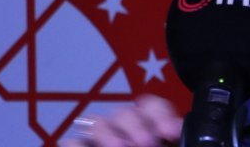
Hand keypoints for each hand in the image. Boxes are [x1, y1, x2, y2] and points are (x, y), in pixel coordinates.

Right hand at [60, 94, 182, 146]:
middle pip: (125, 112)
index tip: (170, 132)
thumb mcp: (168, 146)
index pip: (151, 106)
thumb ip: (171, 138)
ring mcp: (100, 139)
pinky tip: (78, 146)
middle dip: (136, 126)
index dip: (160, 115)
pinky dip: (75, 143)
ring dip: (108, 133)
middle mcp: (123, 130)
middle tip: (147, 143)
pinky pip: (71, 141)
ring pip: (98, 122)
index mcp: (149, 129)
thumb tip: (177, 132)